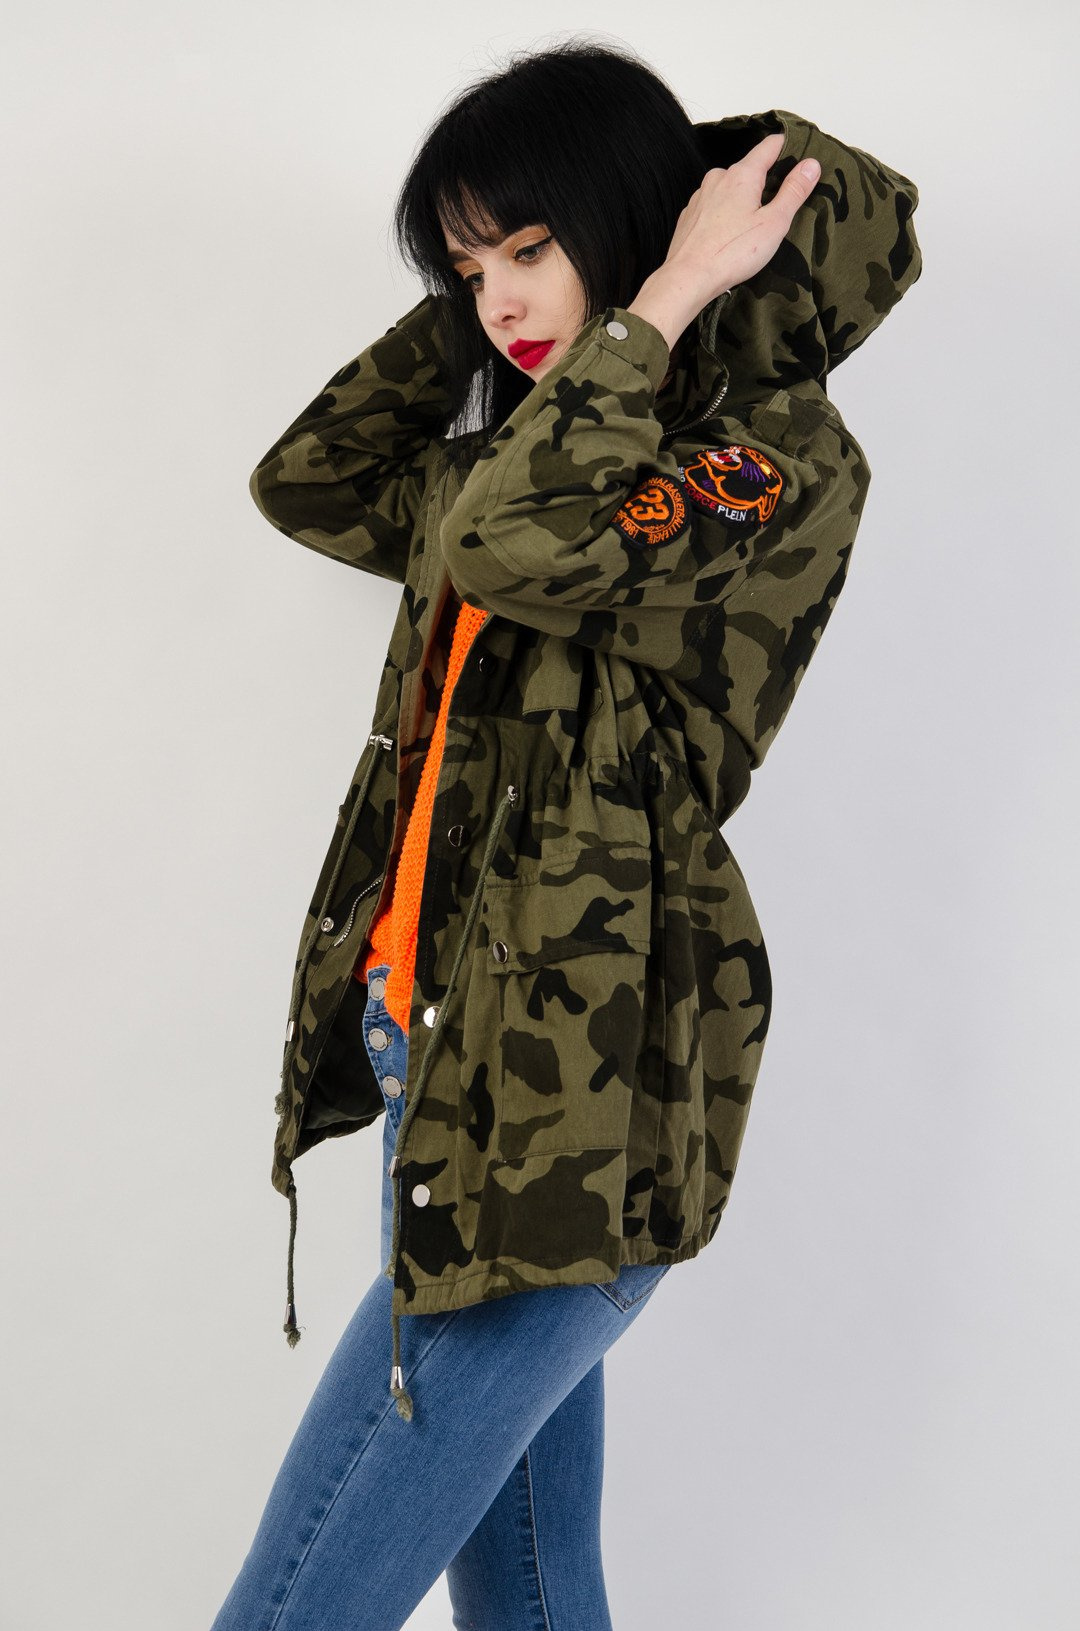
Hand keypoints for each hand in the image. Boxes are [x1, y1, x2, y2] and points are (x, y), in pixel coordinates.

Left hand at [628, 133, 820, 348]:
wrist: (687, 279)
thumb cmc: (731, 253)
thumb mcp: (774, 222)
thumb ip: (794, 191)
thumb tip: (811, 164)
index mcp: (742, 174)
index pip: (770, 145)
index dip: (788, 148)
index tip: (801, 158)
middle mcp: (718, 177)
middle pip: (750, 169)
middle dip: (766, 182)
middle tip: (780, 206)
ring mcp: (701, 196)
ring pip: (730, 188)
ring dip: (744, 200)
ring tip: (754, 226)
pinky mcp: (690, 215)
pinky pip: (714, 206)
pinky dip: (725, 214)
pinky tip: (731, 235)